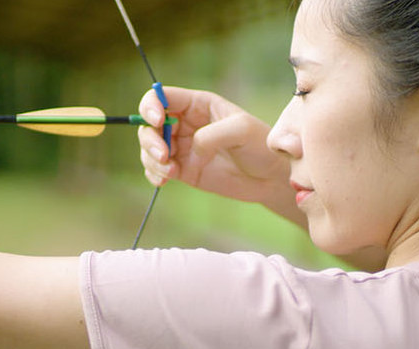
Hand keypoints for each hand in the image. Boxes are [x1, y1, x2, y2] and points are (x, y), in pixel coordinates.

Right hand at [138, 86, 289, 205]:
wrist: (269, 178)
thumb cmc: (259, 146)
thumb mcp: (241, 131)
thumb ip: (211, 135)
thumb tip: (190, 146)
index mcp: (197, 104)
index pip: (162, 97)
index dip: (152, 106)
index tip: (157, 121)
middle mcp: (185, 123)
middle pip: (149, 124)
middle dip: (150, 139)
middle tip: (164, 156)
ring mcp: (181, 147)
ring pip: (149, 148)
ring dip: (151, 160)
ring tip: (171, 172)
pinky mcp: (181, 169)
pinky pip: (156, 169)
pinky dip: (154, 174)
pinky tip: (164, 181)